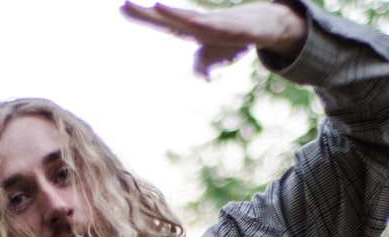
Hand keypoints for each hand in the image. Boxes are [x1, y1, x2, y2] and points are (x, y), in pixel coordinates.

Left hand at [121, 2, 306, 78]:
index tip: (121, 8)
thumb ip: (203, 64)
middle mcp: (202, 23)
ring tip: (156, 7)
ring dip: (175, 15)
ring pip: (193, 20)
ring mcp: (218, 23)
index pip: (164, 23)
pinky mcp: (236, 28)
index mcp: (193, 30)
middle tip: (123, 5)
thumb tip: (199, 77)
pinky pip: (220, 27)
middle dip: (149, 13)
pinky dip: (208, 25)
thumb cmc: (237, 36)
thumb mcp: (217, 54)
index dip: (143, 17)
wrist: (267, 24)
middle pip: (171, 18)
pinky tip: (196, 24)